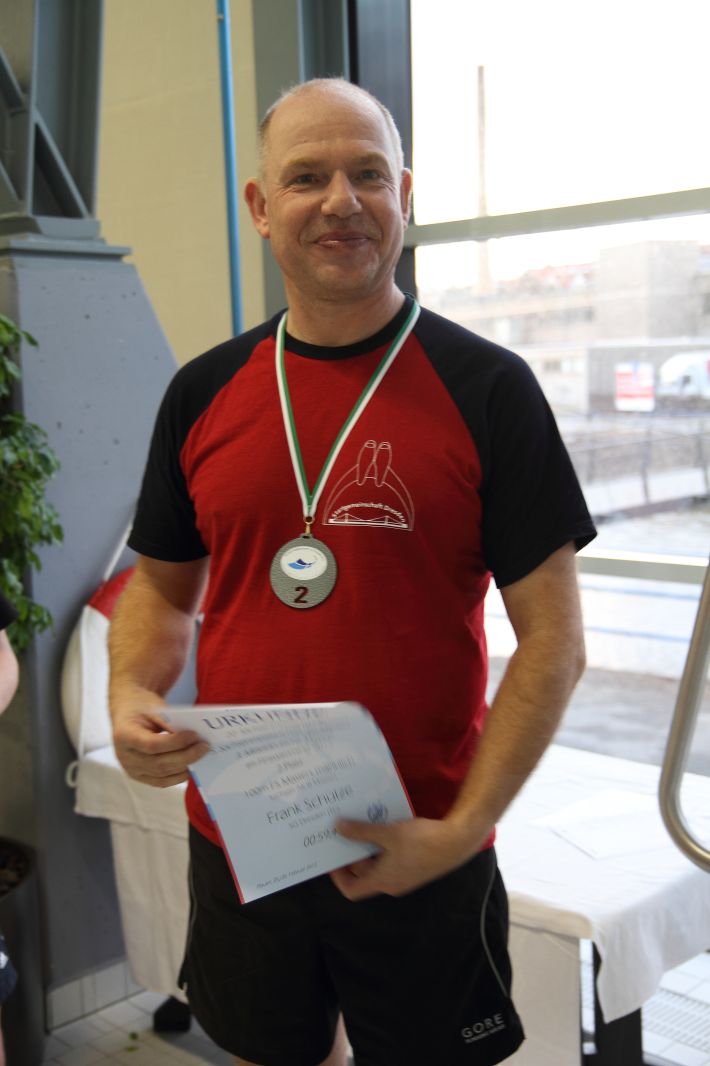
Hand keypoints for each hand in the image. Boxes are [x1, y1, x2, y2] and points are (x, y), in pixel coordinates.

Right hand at [113, 706, 209, 788]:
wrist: (128, 713)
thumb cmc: (141, 708)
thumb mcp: (153, 707)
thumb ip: (168, 722)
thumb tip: (191, 737)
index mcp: (123, 735)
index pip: (152, 745)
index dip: (175, 743)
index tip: (194, 735)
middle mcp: (124, 756)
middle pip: (159, 763)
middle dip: (185, 756)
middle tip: (204, 746)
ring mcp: (130, 769)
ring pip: (162, 774)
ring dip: (185, 766)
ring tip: (201, 754)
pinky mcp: (139, 776)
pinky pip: (161, 782)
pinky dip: (178, 776)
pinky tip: (191, 767)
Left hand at [330, 816, 482, 900]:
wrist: (457, 841)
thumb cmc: (422, 840)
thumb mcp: (387, 833)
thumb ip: (361, 832)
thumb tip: (338, 828)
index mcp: (383, 881)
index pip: (352, 890)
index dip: (338, 877)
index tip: (331, 858)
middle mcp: (392, 883)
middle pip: (364, 875)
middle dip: (352, 856)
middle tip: (343, 834)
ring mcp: (404, 876)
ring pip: (378, 865)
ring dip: (368, 848)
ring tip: (361, 825)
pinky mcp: (414, 866)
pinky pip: (391, 860)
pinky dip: (383, 846)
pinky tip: (383, 826)